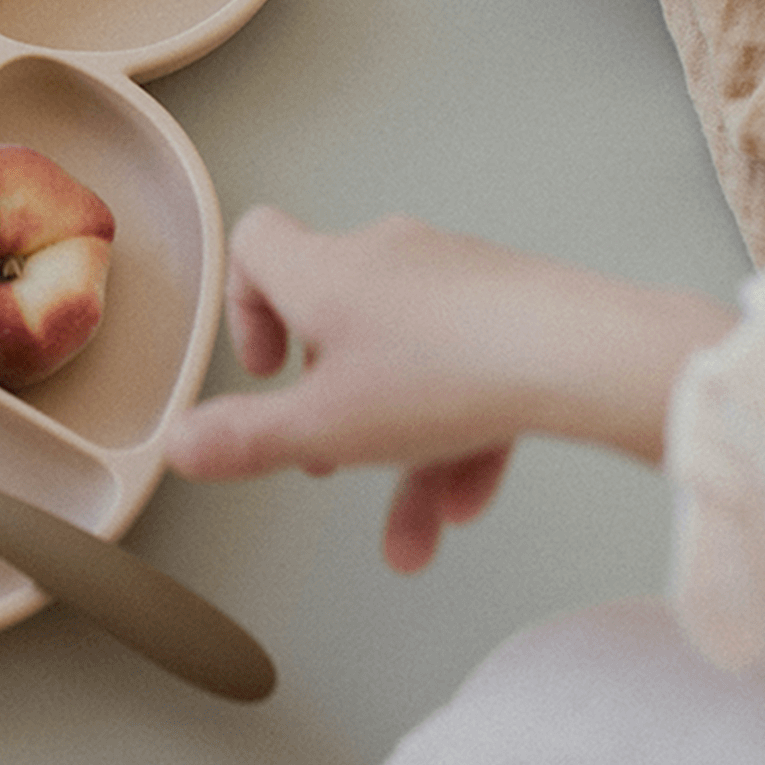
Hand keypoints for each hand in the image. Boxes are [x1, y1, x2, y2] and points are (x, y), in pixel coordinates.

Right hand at [163, 208, 733, 571]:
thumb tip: (179, 446)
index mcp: (323, 270)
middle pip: (334, 320)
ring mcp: (456, 276)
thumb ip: (243, 440)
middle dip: (330, 398)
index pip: (255, 243)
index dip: (244, 305)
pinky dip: (460, 434)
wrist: (584, 355)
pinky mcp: (515, 303)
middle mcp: (386, 257)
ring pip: (408, 363)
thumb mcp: (324, 427)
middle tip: (329, 451)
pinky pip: (469, 367)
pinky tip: (464, 504)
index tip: (264, 369)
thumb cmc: (450, 375)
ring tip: (412, 522)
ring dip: (401, 444)